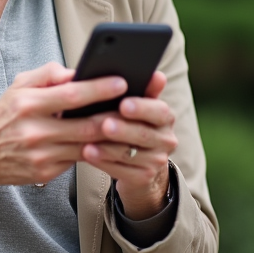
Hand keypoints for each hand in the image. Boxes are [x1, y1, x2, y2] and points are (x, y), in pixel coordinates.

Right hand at [0, 62, 126, 230]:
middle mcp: (35, 130)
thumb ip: (48, 74)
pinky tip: (112, 143)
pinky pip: (79, 160)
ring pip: (88, 145)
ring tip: (132, 125)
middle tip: (138, 106)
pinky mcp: (46, 172)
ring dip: (112, 136)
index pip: (71, 94)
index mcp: (28, 103)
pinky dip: (97, 151)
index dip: (100, 88)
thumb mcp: (18, 86)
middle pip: (86, 124)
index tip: (123, 82)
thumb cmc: (5, 115)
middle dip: (115, 115)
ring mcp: (41, 154)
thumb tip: (77, 71)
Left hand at [79, 70, 176, 219]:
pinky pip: (122, 171)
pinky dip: (103, 162)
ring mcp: (156, 161)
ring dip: (108, 147)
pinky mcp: (144, 178)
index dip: (142, 108)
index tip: (123, 103)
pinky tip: (87, 153)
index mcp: (164, 117)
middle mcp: (166, 139)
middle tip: (104, 124)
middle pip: (144, 134)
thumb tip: (156, 74)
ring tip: (87, 141)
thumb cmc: (129, 123)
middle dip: (122, 129)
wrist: (137, 162)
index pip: (159, 111)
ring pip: (130, 153)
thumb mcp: (136, 105)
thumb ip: (142, 88)